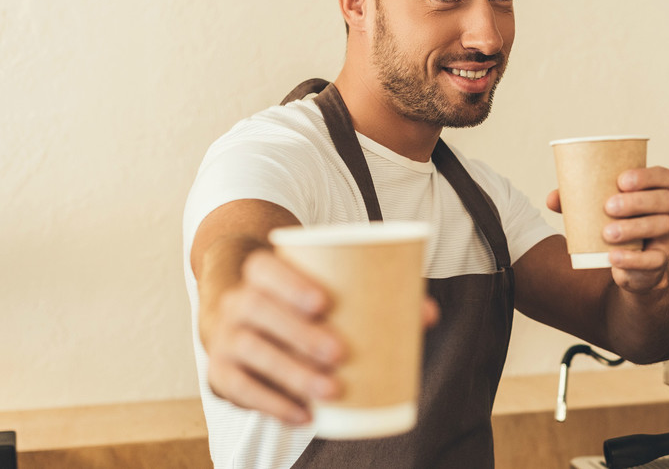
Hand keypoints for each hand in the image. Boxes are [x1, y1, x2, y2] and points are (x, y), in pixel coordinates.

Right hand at [202, 249, 439, 423]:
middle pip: (260, 313)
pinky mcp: (222, 375)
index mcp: (260, 273)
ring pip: (252, 353)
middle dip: (300, 334)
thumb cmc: (299, 302)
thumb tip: (429, 314)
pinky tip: (304, 415)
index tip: (325, 302)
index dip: (290, 283)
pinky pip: (241, 390)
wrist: (240, 318)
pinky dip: (272, 405)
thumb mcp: (323, 287)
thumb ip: (375, 294)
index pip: (265, 269)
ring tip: (332, 389)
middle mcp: (236, 302)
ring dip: (292, 373)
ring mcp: (223, 340)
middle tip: (340, 353)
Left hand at [547, 166, 668, 293]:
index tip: (621, 180)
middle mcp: (666, 211)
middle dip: (637, 201)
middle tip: (608, 207)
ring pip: (661, 226)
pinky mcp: (659, 261)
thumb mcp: (598, 212)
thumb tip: (552, 198)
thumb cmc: (614, 226)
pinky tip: (613, 257)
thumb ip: (576, 201)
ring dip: (634, 228)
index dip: (647, 176)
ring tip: (607, 233)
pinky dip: (633, 259)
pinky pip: (654, 259)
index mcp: (654, 192)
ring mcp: (666, 237)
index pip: (664, 176)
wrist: (627, 266)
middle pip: (665, 200)